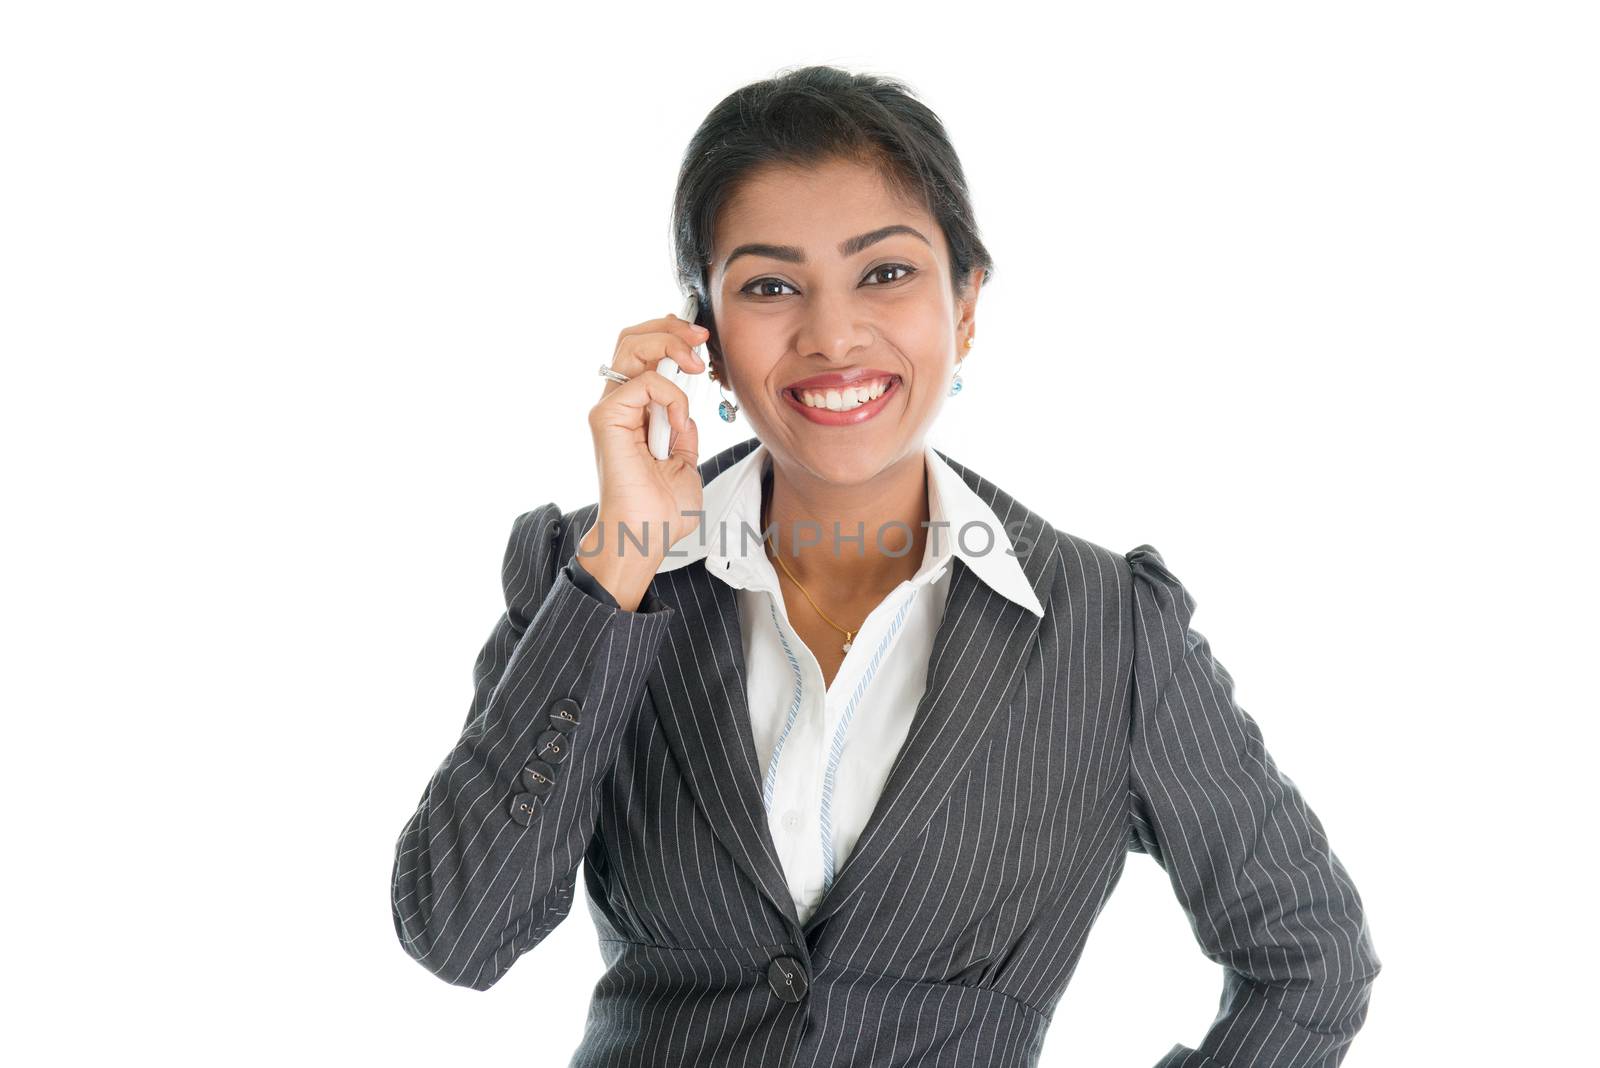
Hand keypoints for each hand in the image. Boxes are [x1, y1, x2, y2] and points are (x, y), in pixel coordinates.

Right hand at [581, 311, 709, 608]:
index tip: (702, 341)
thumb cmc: (660, 510)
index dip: (672, 338)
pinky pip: (645, 383)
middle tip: (700, 338)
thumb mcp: (685, 461)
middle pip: (633, 339)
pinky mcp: (607, 418)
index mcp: (635, 413)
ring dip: (669, 344)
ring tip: (694, 363)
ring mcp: (610, 409)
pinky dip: (672, 397)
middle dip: (670, 328)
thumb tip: (687, 413)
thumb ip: (683, 431)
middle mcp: (619, 405)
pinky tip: (680, 423)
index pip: (645, 354)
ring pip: (631, 345)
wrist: (646, 535)